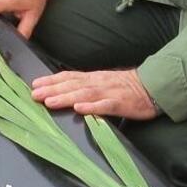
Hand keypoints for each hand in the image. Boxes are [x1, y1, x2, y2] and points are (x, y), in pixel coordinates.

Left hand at [31, 69, 157, 119]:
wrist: (151, 87)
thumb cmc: (125, 86)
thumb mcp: (102, 81)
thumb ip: (84, 85)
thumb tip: (64, 89)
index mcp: (92, 78)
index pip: (68, 77)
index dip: (51, 80)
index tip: (34, 84)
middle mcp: (97, 83)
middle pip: (72, 85)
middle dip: (52, 89)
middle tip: (35, 94)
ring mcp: (108, 93)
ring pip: (84, 94)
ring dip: (66, 97)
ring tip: (50, 102)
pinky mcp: (120, 104)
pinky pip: (105, 106)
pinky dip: (92, 107)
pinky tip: (80, 110)